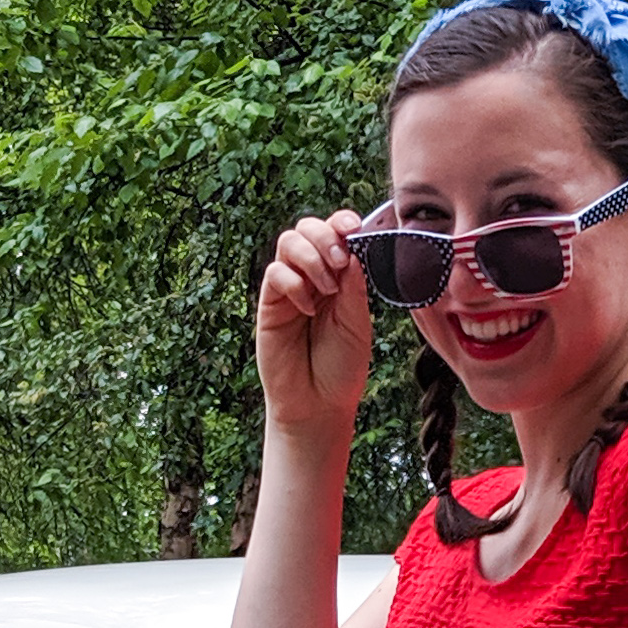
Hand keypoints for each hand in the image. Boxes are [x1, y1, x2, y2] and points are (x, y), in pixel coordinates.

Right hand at [254, 210, 372, 444]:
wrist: (318, 405)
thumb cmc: (341, 368)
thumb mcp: (357, 325)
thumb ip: (354, 288)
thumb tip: (352, 250)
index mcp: (340, 277)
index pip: (337, 234)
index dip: (342, 223)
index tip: (355, 229)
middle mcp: (313, 276)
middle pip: (308, 227)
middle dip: (325, 235)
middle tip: (339, 262)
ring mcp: (290, 288)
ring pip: (289, 241)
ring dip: (310, 255)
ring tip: (326, 288)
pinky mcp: (270, 304)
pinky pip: (275, 273)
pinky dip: (294, 283)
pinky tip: (308, 309)